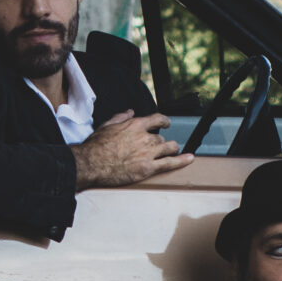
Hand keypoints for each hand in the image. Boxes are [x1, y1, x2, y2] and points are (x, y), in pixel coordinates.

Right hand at [74, 112, 194, 187]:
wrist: (91, 163)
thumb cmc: (96, 146)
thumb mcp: (106, 126)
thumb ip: (120, 118)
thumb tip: (129, 112)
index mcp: (135, 125)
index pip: (156, 119)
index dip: (164, 121)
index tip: (166, 123)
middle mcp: (144, 137)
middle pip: (161, 137)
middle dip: (160, 141)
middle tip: (158, 146)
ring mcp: (148, 153)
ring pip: (169, 147)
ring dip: (171, 149)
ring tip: (172, 151)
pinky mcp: (148, 168)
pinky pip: (170, 163)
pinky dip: (182, 160)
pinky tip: (189, 158)